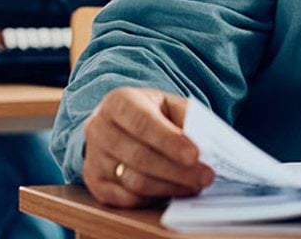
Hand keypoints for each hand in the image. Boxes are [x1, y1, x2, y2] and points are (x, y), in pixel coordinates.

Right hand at [82, 87, 214, 207]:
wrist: (120, 125)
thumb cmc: (151, 114)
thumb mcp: (169, 106)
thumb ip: (187, 120)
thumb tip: (206, 146)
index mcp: (118, 102)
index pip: (142, 123)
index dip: (169, 141)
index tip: (195, 155)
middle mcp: (99, 128)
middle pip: (139, 157)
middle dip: (177, 170)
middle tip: (206, 176)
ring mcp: (93, 157)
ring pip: (134, 181)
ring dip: (170, 187)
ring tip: (195, 185)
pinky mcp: (95, 182)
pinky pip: (126, 199)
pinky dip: (154, 198)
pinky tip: (174, 192)